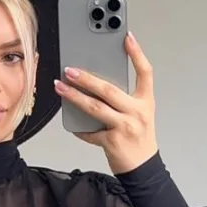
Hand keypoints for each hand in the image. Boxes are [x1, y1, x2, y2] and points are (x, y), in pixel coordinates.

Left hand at [54, 31, 158, 174]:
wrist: (143, 168)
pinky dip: (79, 128)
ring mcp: (125, 127)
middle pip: (109, 90)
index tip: (126, 37)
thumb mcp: (139, 114)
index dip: (137, 54)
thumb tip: (95, 84)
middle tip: (70, 69)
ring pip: (95, 108)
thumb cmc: (139, 138)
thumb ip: (123, 99)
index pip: (145, 73)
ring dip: (74, 96)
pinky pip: (90, 132)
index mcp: (146, 102)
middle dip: (86, 78)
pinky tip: (70, 122)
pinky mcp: (112, 142)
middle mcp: (137, 113)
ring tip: (60, 87)